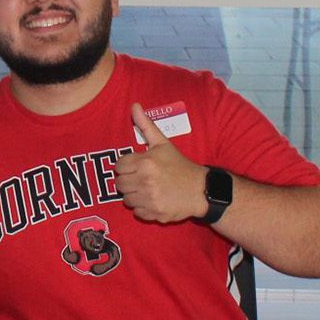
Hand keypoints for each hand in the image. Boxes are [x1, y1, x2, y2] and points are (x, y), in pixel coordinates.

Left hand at [114, 103, 207, 222]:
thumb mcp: (163, 143)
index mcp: (146, 162)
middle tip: (142, 179)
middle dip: (128, 181)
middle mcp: (145, 181)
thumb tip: (134, 106)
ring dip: (134, 195)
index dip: (126, 166)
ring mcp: (150, 199)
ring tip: (148, 189)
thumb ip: (146, 125)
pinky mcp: (155, 213)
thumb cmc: (180, 165)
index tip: (137, 167)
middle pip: (119, 184)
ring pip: (126, 199)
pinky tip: (153, 200)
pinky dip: (143, 208)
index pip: (118, 166)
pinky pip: (137, 212)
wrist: (200, 189)